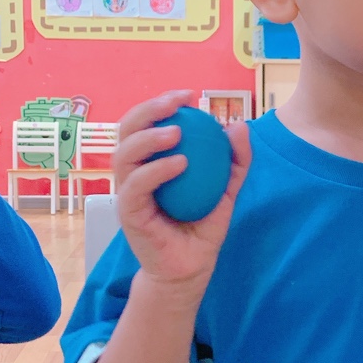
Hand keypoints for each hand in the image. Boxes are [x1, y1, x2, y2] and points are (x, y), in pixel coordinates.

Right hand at [114, 90, 250, 298]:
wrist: (192, 267)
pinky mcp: (129, 215)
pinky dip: (156, 171)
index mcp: (150, 162)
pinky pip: (136, 187)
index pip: (145, 124)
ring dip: (148, 138)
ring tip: (176, 132)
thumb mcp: (226, 191)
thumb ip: (235, 161)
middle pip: (125, 130)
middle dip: (148, 110)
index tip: (189, 95)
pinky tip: (180, 163)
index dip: (160, 104)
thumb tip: (239, 126)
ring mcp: (127, 194)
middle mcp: (133, 174)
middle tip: (178, 103)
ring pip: (123, 155)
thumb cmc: (202, 226)